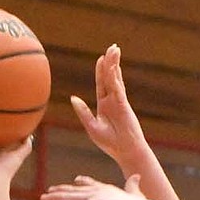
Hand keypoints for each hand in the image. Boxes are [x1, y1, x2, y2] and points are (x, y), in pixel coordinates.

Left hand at [42, 173, 147, 199]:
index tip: (75, 181)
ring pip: (70, 197)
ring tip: (42, 198)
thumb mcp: (136, 194)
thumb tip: (137, 176)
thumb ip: (133, 185)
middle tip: (49, 191)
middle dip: (61, 191)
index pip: (90, 184)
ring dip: (55, 198)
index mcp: (107, 189)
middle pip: (75, 190)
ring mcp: (94, 198)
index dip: (81, 183)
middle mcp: (98, 191)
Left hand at [69, 43, 146, 169]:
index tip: (101, 59)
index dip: (101, 71)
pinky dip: (115, 78)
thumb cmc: (110, 143)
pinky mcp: (124, 106)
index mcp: (104, 105)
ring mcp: (119, 102)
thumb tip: (73, 98)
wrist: (125, 152)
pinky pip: (118, 89)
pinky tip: (113, 68)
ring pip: (115, 80)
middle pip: (110, 77)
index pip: (102, 84)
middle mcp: (112, 101)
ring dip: (115, 65)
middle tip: (112, 47)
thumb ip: (83, 112)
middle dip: (111, 62)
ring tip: (115, 50)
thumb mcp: (92, 127)